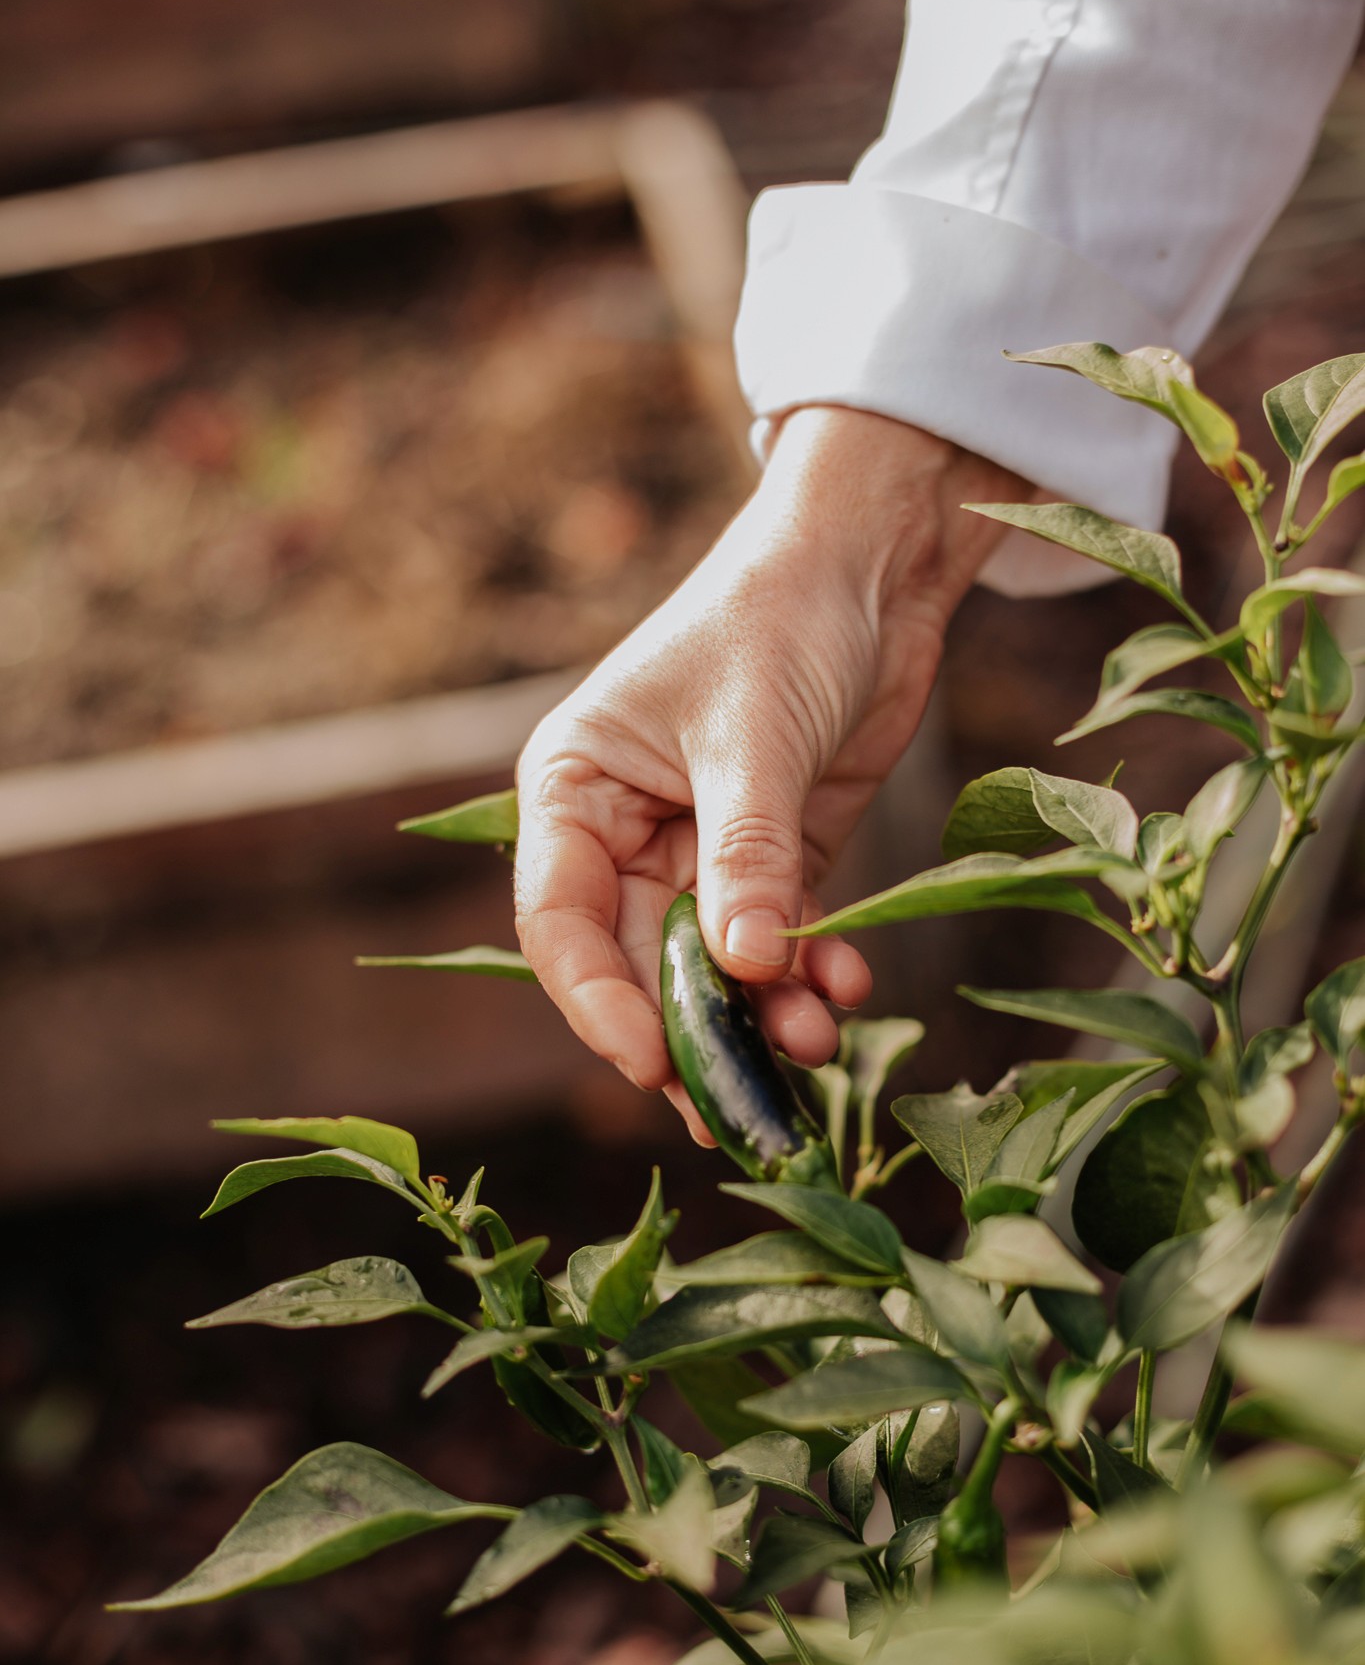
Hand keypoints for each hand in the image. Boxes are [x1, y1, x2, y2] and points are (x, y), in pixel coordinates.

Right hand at [514, 406, 1026, 1141]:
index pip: (560, 920)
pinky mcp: (771, 858)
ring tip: (814, 1043)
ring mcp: (696, 849)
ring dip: (759, 1015)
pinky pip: (776, 942)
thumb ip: (746, 860)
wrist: (873, 562)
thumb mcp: (755, 741)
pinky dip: (806, 975)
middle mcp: (621, 829)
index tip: (652, 1061)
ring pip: (711, 967)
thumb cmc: (781, 618)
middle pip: (637, 962)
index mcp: (574, 788)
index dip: (599, 1001)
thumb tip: (740, 971)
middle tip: (746, 1102)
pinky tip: (846, 988)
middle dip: (695, 1029)